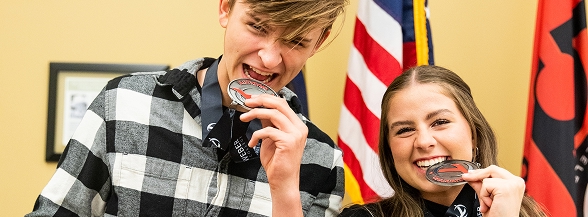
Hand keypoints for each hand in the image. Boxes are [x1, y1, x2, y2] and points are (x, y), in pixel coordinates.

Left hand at [239, 94, 307, 216]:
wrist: (283, 181)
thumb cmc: (277, 162)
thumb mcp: (272, 138)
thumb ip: (270, 123)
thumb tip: (260, 109)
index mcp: (297, 125)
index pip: (282, 104)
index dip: (266, 98)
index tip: (252, 99)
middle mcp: (299, 128)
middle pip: (279, 104)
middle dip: (260, 100)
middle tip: (247, 102)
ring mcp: (295, 134)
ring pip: (273, 114)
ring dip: (255, 114)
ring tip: (244, 118)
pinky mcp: (288, 142)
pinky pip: (268, 131)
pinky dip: (256, 135)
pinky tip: (252, 143)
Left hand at [461, 165, 524, 216]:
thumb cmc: (499, 215)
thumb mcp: (488, 198)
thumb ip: (481, 186)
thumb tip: (471, 176)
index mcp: (515, 183)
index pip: (496, 170)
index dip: (481, 172)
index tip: (469, 173)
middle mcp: (517, 182)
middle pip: (492, 169)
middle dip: (478, 175)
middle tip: (466, 178)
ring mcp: (513, 184)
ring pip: (487, 178)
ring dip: (483, 192)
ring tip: (489, 203)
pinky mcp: (506, 188)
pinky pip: (486, 184)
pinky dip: (484, 195)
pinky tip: (490, 204)